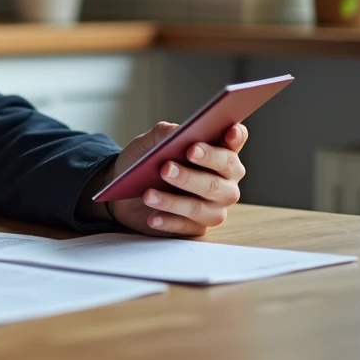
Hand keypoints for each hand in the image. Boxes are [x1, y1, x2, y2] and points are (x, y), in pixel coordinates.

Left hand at [106, 122, 248, 236]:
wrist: (124, 193)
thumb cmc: (145, 163)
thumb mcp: (148, 143)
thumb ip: (165, 134)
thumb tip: (177, 132)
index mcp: (217, 154)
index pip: (234, 143)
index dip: (236, 137)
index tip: (229, 132)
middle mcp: (223, 182)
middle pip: (220, 180)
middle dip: (192, 174)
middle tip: (167, 167)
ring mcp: (213, 207)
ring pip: (201, 207)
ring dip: (173, 201)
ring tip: (148, 194)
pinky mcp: (196, 228)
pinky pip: (187, 227)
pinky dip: (167, 221)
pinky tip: (152, 216)